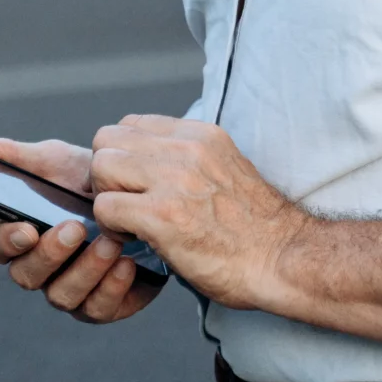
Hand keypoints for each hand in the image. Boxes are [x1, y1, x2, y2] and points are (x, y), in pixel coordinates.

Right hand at [0, 133, 161, 325]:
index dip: (5, 242)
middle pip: (26, 275)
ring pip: (61, 295)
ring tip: (111, 242)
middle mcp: (42, 267)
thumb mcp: (57, 162)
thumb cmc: (91, 183)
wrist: (146, 197)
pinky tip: (127, 264)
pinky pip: (97, 308)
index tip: (26, 229)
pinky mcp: (104, 304)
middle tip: (76, 229)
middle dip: (49, 254)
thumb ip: (13, 156)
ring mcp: (71, 288)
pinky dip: (111, 287)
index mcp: (23, 234)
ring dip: (85, 269)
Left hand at [88, 115, 306, 311]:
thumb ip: (188, 158)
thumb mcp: (226, 168)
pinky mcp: (162, 215)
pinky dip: (111, 228)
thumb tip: (146, 163)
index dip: (123, 155)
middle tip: (126, 203)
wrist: (281, 258)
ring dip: (107, 198)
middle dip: (107, 174)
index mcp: (201, 134)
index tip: (135, 184)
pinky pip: (105, 208)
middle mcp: (186, 149)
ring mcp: (173, 180)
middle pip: (107, 140)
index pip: (131, 123)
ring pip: (100, 167)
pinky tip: (135, 239)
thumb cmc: (254, 227)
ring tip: (130, 221)